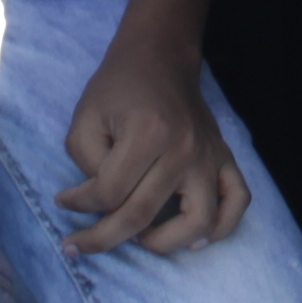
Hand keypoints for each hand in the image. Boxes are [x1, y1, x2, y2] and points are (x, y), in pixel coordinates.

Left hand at [56, 43, 250, 256]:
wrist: (159, 58)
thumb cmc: (117, 89)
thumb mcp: (85, 120)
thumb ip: (87, 167)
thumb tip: (99, 206)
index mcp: (148, 134)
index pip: (109, 194)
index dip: (79, 205)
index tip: (64, 201)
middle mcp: (185, 149)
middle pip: (143, 217)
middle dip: (102, 238)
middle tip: (79, 243)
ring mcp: (210, 156)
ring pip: (198, 223)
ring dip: (165, 243)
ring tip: (141, 237)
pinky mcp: (225, 158)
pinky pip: (237, 202)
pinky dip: (220, 227)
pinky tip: (193, 237)